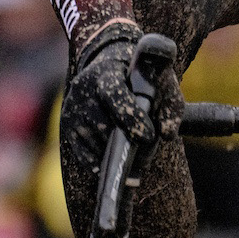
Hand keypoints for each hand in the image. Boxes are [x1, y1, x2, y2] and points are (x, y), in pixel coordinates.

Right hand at [57, 22, 182, 215]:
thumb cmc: (142, 79)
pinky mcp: (68, 126)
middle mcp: (83, 89)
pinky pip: (83, 155)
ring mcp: (73, 109)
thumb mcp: (162, 83)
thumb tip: (166, 135)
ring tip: (134, 159)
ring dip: (115, 155)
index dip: (132, 118)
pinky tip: (116, 171)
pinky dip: (100, 165)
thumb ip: (170, 106)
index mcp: (107, 73)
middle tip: (147, 154)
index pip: (115, 95)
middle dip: (126, 143)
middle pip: (103, 125)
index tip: (150, 137)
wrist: (112, 66)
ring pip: (94, 143)